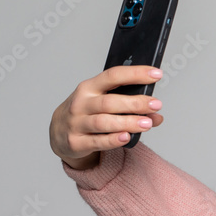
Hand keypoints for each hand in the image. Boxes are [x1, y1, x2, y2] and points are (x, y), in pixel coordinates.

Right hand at [49, 65, 164, 168]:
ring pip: (103, 122)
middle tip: (155, 104)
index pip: (113, 76)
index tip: (156, 73)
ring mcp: (76, 123)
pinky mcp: (76, 142)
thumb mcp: (104, 103)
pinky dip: (113, 140)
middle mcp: (81, 103)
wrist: (59, 132)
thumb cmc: (87, 113)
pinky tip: (127, 137)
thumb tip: (157, 116)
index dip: (135, 74)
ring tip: (147, 123)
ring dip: (127, 122)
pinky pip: (97, 141)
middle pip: (109, 102)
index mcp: (89, 87)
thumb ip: (129, 107)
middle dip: (134, 103)